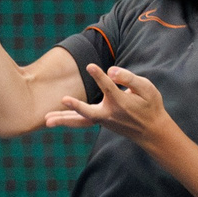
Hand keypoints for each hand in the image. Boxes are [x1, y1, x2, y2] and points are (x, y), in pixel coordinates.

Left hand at [44, 65, 172, 148]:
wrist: (151, 130)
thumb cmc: (150, 105)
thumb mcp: (146, 89)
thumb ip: (129, 79)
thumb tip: (112, 71)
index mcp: (121, 103)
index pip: (108, 87)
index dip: (100, 76)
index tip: (90, 66)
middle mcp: (110, 113)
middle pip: (89, 112)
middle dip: (76, 106)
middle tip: (63, 100)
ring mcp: (103, 120)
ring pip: (81, 120)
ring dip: (64, 120)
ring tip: (46, 120)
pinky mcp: (100, 122)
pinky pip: (81, 121)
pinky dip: (68, 120)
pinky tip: (53, 119)